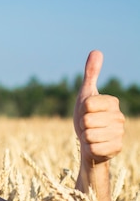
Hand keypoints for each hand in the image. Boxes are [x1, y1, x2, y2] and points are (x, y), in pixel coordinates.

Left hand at [73, 50, 123, 164]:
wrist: (89, 141)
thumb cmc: (86, 115)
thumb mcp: (85, 94)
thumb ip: (91, 74)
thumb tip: (96, 51)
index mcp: (112, 102)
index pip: (87, 104)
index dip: (81, 109)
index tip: (86, 112)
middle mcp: (119, 117)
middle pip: (87, 120)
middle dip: (81, 125)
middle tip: (87, 126)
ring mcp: (119, 134)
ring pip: (89, 135)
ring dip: (85, 136)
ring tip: (91, 135)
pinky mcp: (116, 148)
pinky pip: (94, 148)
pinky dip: (90, 148)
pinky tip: (96, 145)